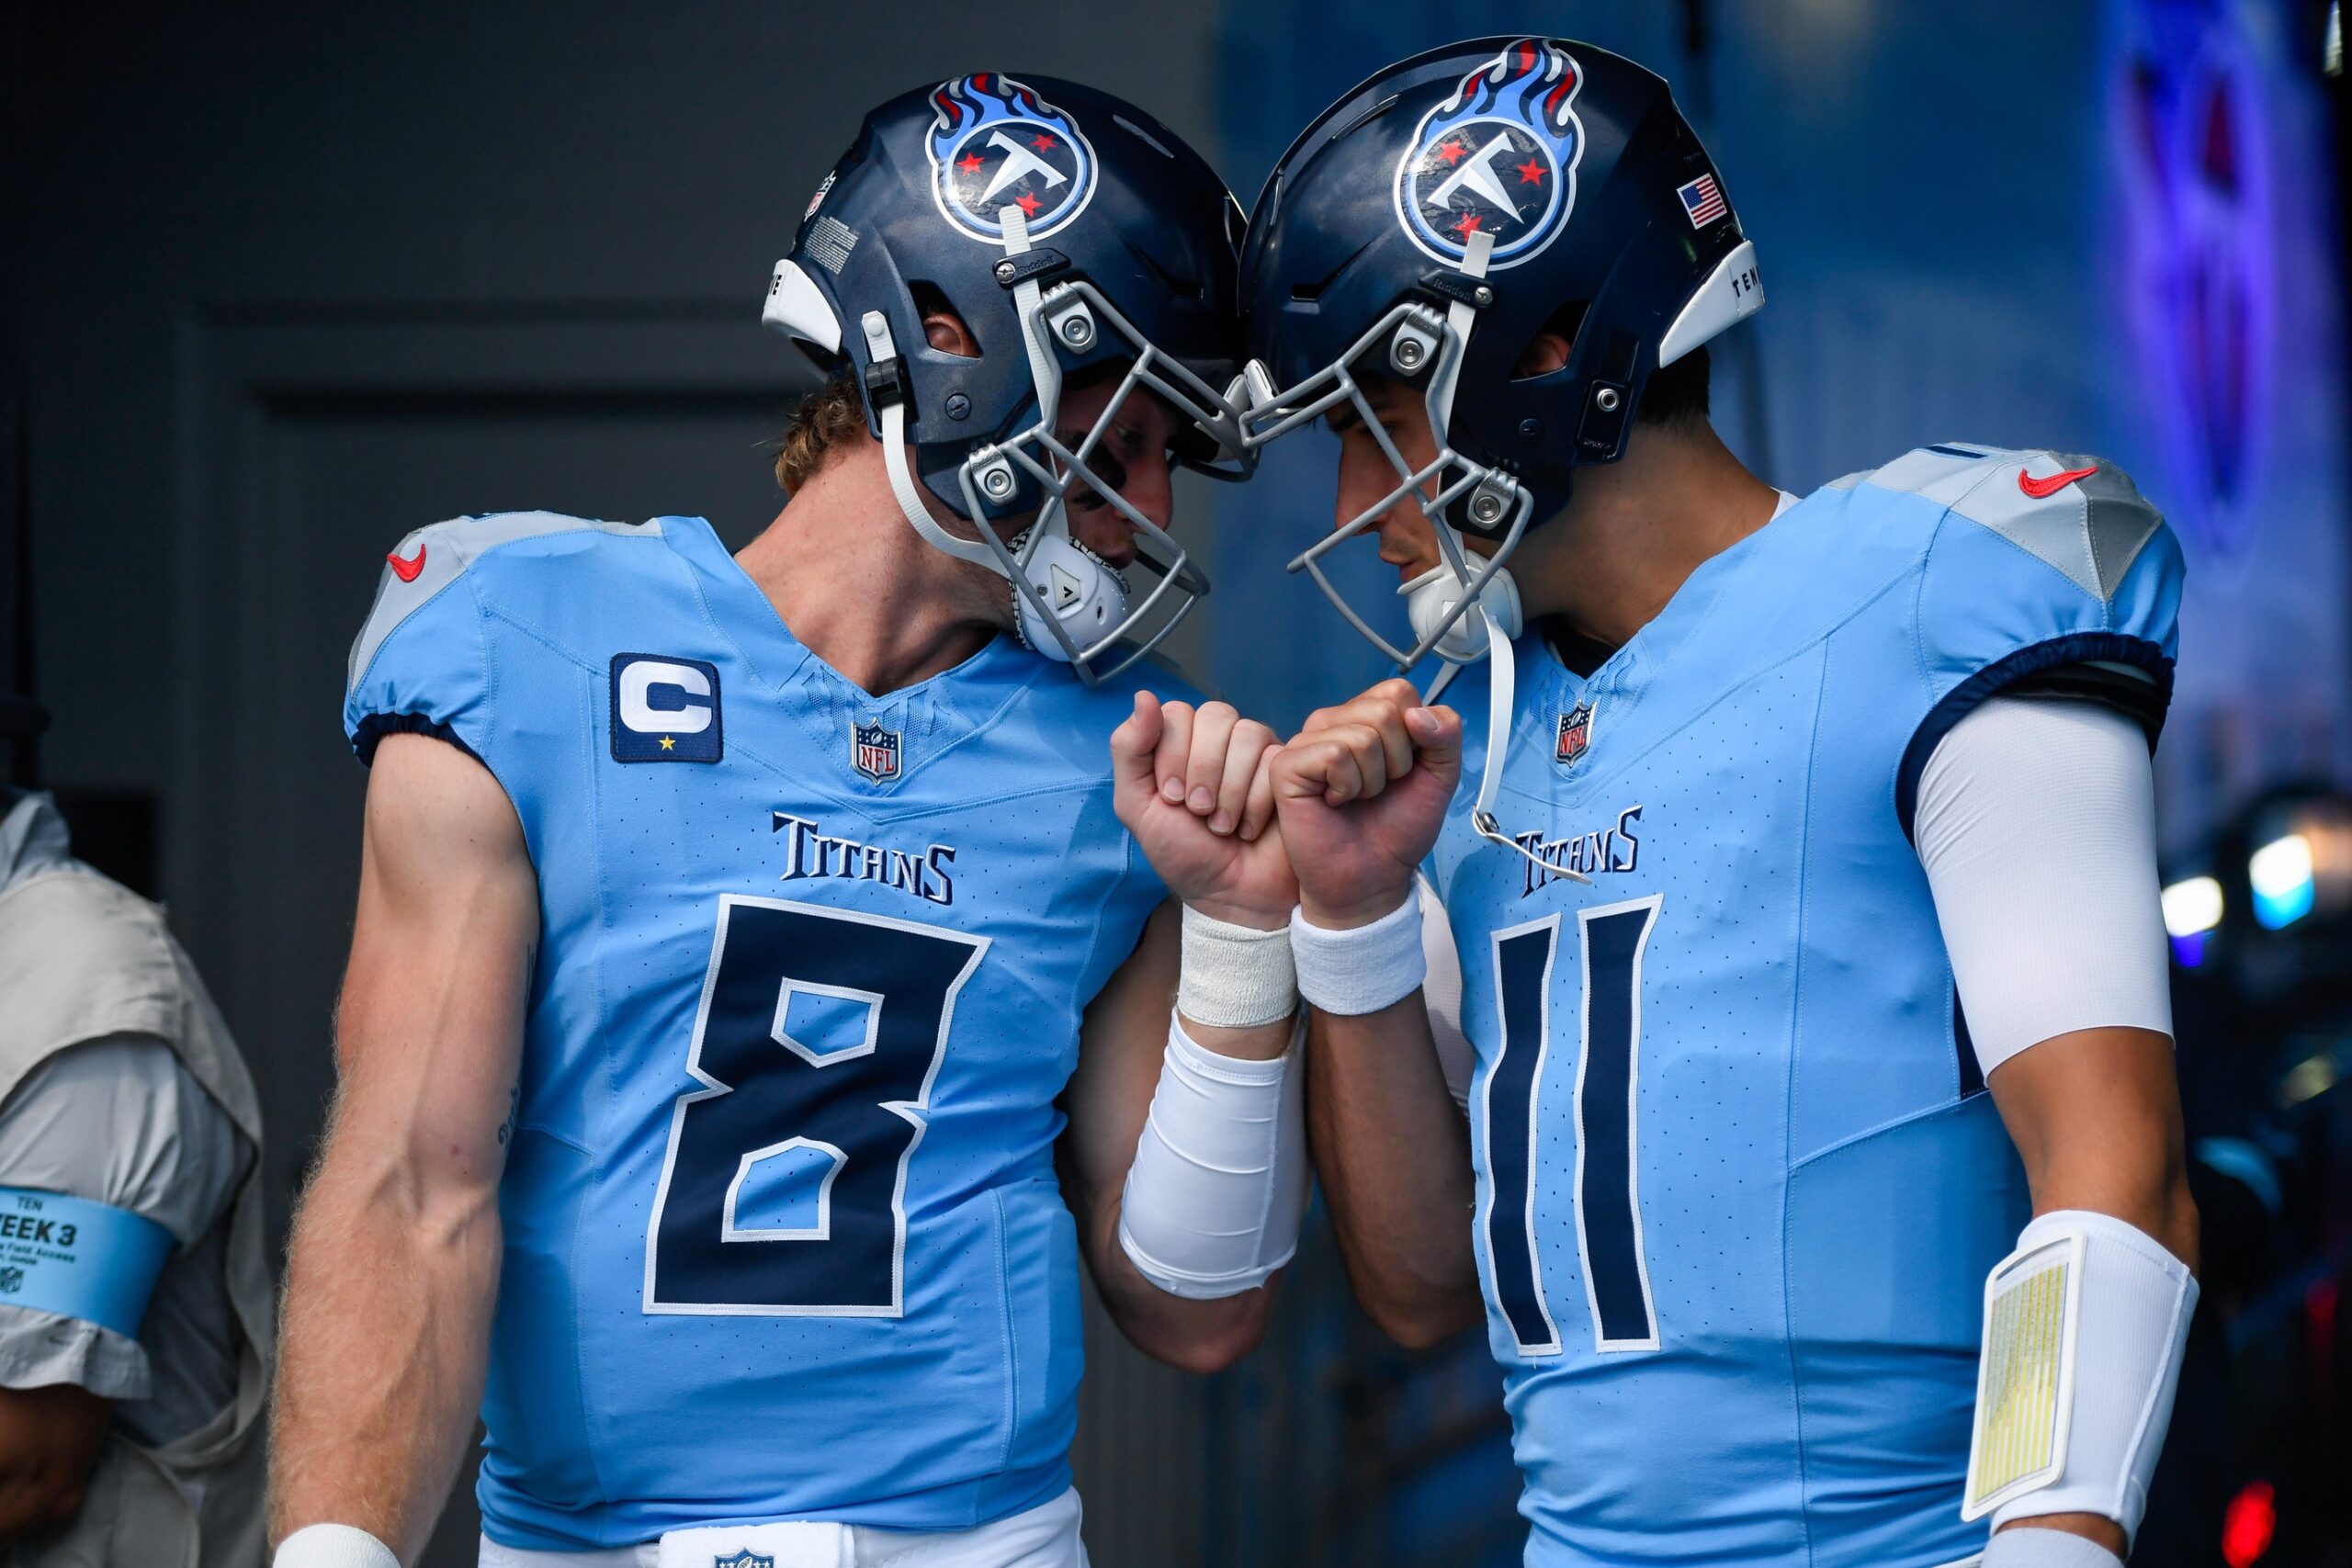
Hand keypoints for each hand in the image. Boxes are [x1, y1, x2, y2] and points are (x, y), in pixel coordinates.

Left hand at [1111, 693, 1297, 928]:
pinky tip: (1249, 828)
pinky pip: (1275, 758)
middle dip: (1202, 771)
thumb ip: (1130, 750)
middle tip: (1199, 812)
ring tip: (1223, 825)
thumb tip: (1143, 695)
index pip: (1176, 713)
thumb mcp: (1138, 807)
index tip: (1171, 799)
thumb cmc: (1184, 853)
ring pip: (1247, 733)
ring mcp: (1256, 752)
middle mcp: (1219, 740)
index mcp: (1181, 742)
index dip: (1173, 755)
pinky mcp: (1287, 769)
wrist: (1230, 896)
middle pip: (1215, 715)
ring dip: (1230, 788)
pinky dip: (1256, 801)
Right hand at [1269, 679, 1460, 927]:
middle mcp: (1333, 723)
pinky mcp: (1286, 765)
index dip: (1416, 735)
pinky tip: (1335, 802)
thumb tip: (1418, 714)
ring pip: (1362, 735)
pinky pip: (1335, 754)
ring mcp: (1307, 742)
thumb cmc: (1396, 829)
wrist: (1372, 878)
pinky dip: (1348, 786)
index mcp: (1365, 718)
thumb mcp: (1440, 776)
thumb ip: (1446, 736)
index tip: (1404, 770)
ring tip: (1358, 799)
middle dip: (1397, 760)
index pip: (1399, 692)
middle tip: (1379, 790)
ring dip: (1372, 780)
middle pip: (1384, 710)